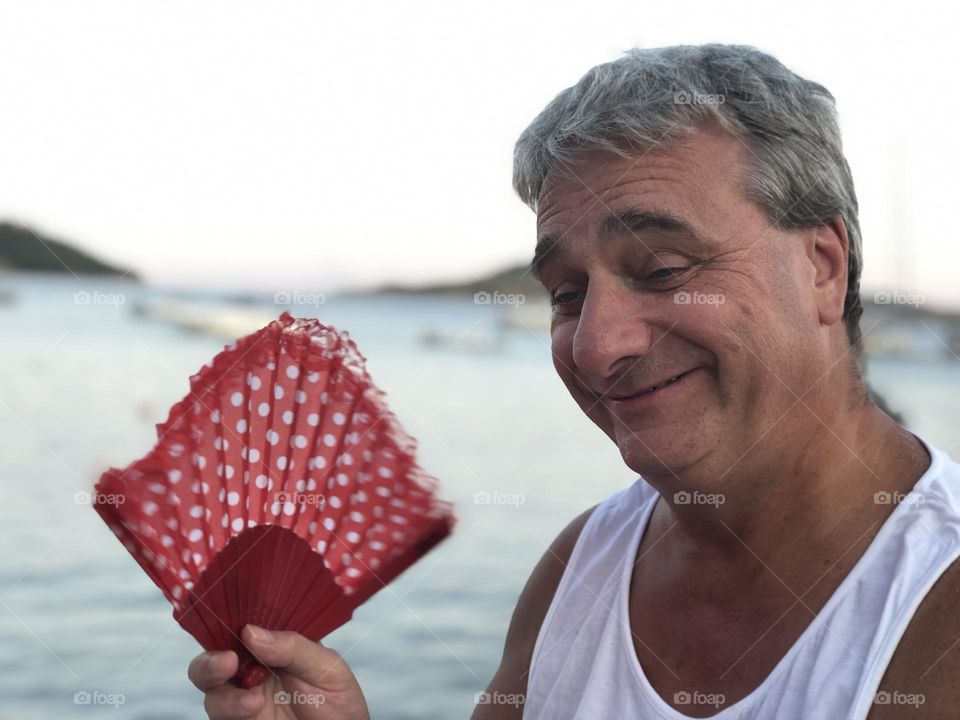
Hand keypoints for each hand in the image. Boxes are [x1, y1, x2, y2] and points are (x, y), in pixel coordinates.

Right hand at [189, 625, 369, 718]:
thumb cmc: (337, 699)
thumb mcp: (325, 666)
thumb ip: (291, 647)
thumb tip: (250, 632)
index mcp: (271, 646)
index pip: (240, 628)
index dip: (229, 622)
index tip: (234, 625)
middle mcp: (251, 669)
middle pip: (212, 660)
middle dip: (209, 662)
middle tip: (226, 663)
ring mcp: (242, 698)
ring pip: (211, 691)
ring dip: (224, 694)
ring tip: (254, 702)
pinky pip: (218, 715)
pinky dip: (230, 711)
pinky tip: (253, 709)